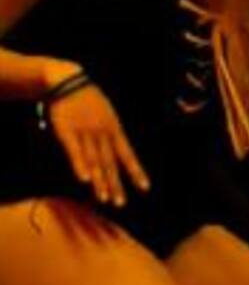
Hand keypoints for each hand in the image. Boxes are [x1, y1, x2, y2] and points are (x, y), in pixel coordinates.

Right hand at [48, 81, 149, 207]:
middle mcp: (103, 132)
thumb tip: (116, 153)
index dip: (136, 171)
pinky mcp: (67, 132)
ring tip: (104, 199)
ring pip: (94, 160)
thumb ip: (110, 134)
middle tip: (121, 203)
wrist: (68, 81)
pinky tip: (84, 179)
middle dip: (116, 184)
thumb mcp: (106, 114)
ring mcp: (85, 132)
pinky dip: (80, 165)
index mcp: (114, 128)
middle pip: (111, 162)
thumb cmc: (88, 100)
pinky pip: (75, 151)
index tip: (145, 187)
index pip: (128, 153)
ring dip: (100, 181)